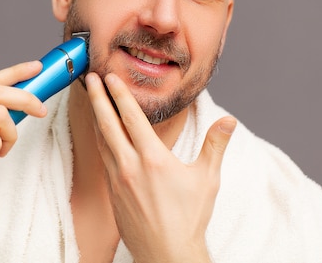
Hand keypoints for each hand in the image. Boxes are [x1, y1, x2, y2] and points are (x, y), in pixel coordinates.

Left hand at [85, 72, 235, 262]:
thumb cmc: (188, 219)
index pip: (132, 118)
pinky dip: (101, 141)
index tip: (111, 77)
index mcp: (153, 159)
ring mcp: (118, 180)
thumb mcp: (207, 179)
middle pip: (108, 124)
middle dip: (99, 98)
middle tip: (91, 78)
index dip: (120, 95)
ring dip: (97, 118)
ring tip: (93, 101)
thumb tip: (230, 121)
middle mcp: (130, 166)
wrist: (166, 254)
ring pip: (102, 141)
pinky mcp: (112, 194)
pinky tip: (102, 136)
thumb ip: (215, 145)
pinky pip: (104, 160)